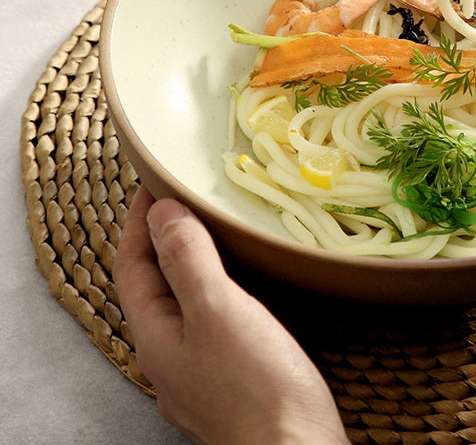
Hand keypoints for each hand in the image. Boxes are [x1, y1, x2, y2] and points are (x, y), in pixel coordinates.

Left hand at [113, 186, 348, 444]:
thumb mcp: (217, 309)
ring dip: (190, 260)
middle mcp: (169, 355)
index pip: (132, 265)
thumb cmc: (255, 382)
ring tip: (212, 228)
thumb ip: (187, 259)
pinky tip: (243, 283)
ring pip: (184, 302)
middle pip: (153, 284)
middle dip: (161, 238)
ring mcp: (198, 370)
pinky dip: (217, 286)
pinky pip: (211, 319)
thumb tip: (162, 214)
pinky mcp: (231, 378)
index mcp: (155, 336)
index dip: (138, 221)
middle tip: (182, 198)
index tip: (153, 181)